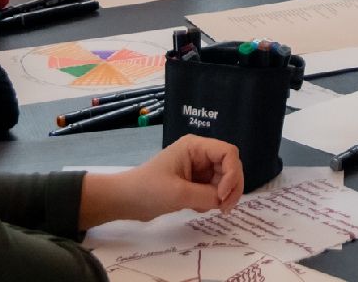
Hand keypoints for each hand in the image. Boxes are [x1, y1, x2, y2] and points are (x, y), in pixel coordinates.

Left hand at [82, 136, 243, 226]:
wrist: (125, 200)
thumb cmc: (148, 190)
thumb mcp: (179, 194)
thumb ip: (207, 196)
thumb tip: (224, 200)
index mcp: (195, 147)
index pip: (228, 153)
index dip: (232, 174)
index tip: (222, 196)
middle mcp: (199, 154)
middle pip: (229, 166)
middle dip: (231, 187)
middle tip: (224, 209)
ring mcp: (197, 168)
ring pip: (223, 180)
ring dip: (221, 196)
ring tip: (205, 209)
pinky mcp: (193, 182)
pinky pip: (213, 189)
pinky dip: (211, 200)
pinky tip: (195, 208)